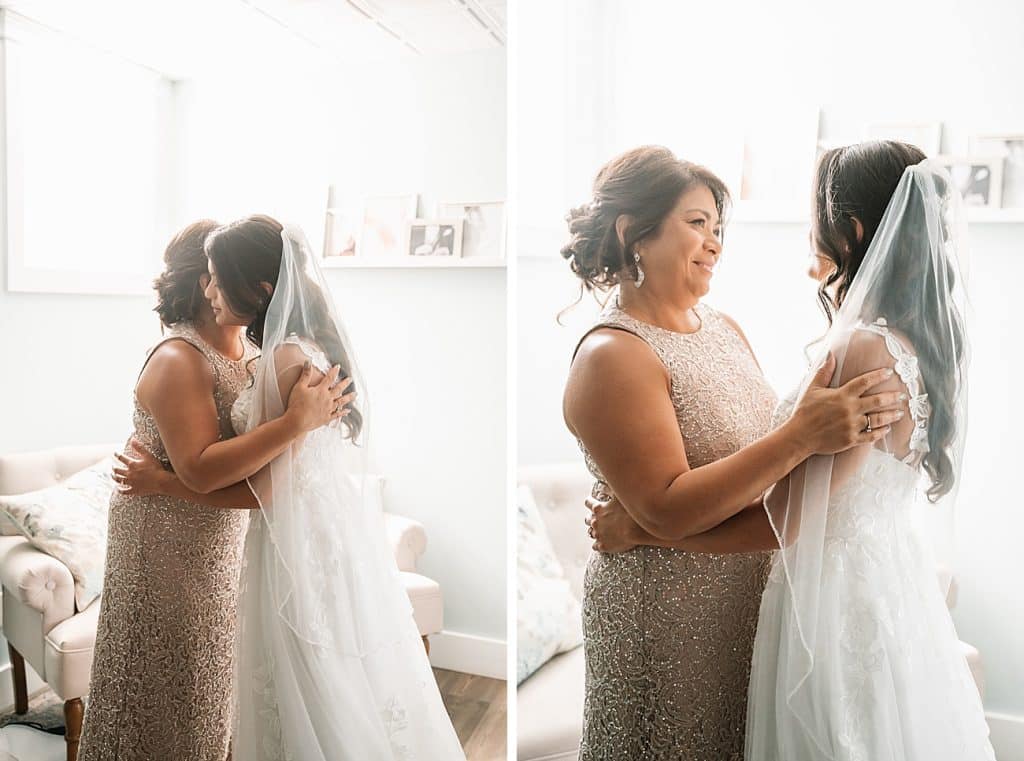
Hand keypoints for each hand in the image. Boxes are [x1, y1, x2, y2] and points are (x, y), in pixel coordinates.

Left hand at [113, 438, 170, 496]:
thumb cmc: (156, 468)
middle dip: (114, 467)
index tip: (115, 453)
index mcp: (132, 464)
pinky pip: (124, 491)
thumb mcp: (148, 456)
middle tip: (113, 466)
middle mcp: (129, 474)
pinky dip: (120, 490)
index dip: (117, 455)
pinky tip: (118, 489)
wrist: (161, 481)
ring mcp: (131, 483)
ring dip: (114, 477)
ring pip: (118, 480)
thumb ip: (139, 448)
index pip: (121, 458)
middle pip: (117, 470)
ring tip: (113, 475)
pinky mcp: (134, 490)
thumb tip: (132, 439)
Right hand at [285, 362, 355, 431]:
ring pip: (341, 402)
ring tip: (355, 394)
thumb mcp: (299, 387)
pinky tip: (347, 411)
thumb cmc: (297, 404)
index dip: (334, 371)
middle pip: (339, 389)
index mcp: (321, 390)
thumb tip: (308, 362)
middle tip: (350, 379)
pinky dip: (343, 412)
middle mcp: (327, 399)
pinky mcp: (327, 418)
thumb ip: (305, 374)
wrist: (297, 421)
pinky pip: (337, 414)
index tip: (338, 367)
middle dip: (345, 383)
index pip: (329, 378)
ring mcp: (328, 409)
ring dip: (349, 397)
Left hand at [585, 493, 641, 552]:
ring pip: (591, 533)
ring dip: (595, 531)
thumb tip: (602, 484)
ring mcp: (598, 535)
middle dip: (591, 518)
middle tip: (596, 518)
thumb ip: (609, 489)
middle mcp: (595, 522)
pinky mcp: (603, 546)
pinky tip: (601, 543)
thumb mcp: (620, 495)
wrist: (638, 530)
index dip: (590, 502)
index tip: (592, 502)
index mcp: (598, 509)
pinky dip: (598, 544)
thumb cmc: (631, 511)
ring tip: (599, 531)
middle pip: (588, 519)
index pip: (588, 503)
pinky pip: (595, 546)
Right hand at [789, 352, 905, 454]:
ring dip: (891, 415)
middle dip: (892, 397)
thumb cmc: (804, 411)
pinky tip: (886, 429)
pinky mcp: (851, 439)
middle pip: (877, 401)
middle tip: (902, 395)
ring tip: (899, 413)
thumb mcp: (812, 389)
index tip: (889, 372)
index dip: (878, 375)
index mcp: (841, 395)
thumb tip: (830, 355)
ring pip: (878, 419)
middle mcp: (850, 409)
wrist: (799, 436)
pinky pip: (871, 436)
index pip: (864, 382)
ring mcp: (852, 425)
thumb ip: (824, 372)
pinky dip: (880, 432)